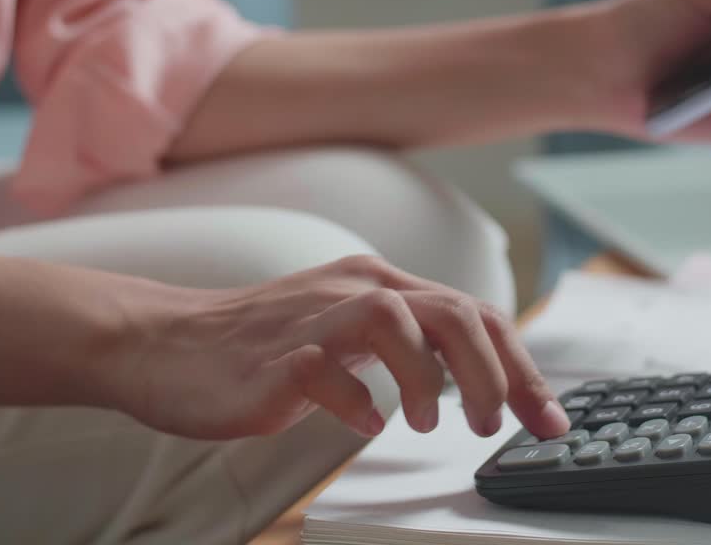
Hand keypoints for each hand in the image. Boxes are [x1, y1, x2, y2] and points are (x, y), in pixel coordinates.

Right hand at [107, 254, 569, 440]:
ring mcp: (313, 320)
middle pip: (452, 313)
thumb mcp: (349, 331)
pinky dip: (355, 401)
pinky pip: (324, 371)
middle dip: (494, 374)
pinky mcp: (273, 357)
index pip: (474, 315)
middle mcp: (355, 290)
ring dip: (430, 378)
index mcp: (380, 284)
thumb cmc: (261, 344)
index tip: (547, 419)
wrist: (163, 342)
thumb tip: (479, 378)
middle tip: (496, 426)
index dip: (521, 367)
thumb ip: (408, 343)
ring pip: (397, 323)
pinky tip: (364, 425)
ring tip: (428, 425)